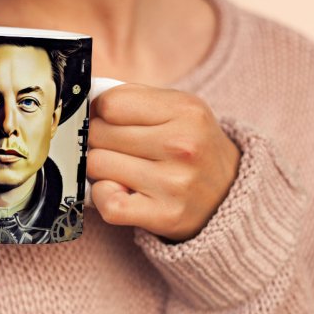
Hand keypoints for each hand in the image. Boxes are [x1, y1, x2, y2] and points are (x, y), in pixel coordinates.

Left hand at [87, 83, 240, 242]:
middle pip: (99, 134)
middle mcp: (182, 146)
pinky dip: (104, 197)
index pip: (110, 104)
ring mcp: (174, 183)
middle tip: (118, 147)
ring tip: (123, 168)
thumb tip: (83, 104)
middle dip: (100, 139)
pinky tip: (119, 191)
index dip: (101, 112)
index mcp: (185, 110)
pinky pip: (108, 204)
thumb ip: (132, 98)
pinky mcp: (165, 215)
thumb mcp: (177, 107)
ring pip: (96, 165)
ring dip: (101, 168)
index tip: (110, 121)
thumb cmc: (190, 144)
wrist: (231, 192)